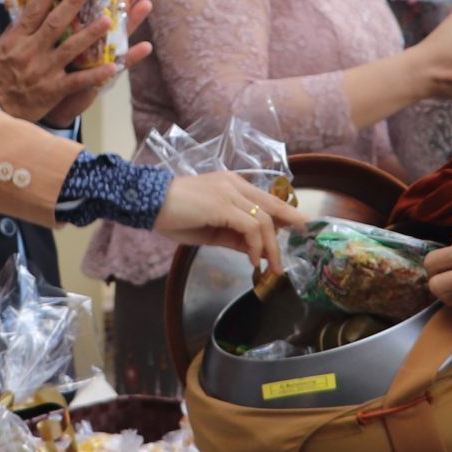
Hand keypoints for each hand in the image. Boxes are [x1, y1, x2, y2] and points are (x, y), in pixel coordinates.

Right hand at [0, 0, 146, 126]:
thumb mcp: (0, 47)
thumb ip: (15, 28)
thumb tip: (23, 4)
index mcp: (17, 39)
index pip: (34, 11)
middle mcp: (31, 52)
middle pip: (55, 24)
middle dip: (73, 3)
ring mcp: (44, 71)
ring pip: (71, 49)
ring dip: (91, 34)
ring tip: (108, 20)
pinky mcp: (53, 90)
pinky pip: (78, 81)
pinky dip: (96, 74)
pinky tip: (113, 66)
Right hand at [152, 170, 303, 273]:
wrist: (146, 202)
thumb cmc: (173, 215)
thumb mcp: (209, 231)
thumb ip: (233, 238)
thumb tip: (256, 251)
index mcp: (231, 186)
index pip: (266, 199)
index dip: (286, 213)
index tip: (300, 227)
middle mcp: (234, 185)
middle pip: (272, 205)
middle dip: (292, 224)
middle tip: (305, 241)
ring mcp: (228, 192)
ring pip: (264, 219)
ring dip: (271, 246)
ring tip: (273, 266)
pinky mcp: (221, 204)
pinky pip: (249, 226)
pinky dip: (255, 245)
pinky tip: (252, 259)